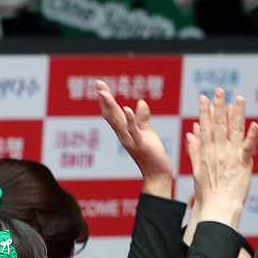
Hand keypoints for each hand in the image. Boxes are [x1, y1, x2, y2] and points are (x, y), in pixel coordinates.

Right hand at [97, 80, 173, 198]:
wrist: (158, 173)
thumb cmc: (152, 154)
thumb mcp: (146, 133)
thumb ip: (142, 118)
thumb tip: (141, 102)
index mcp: (124, 131)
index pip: (112, 113)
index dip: (106, 99)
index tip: (100, 85)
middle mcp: (124, 136)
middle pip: (111, 115)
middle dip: (105, 99)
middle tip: (99, 83)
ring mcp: (130, 141)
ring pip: (118, 122)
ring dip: (111, 107)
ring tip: (104, 93)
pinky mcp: (141, 145)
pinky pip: (134, 131)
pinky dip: (130, 120)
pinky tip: (127, 109)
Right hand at [185, 88, 257, 230]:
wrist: (218, 208)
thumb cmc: (208, 193)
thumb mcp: (196, 170)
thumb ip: (194, 150)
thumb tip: (191, 132)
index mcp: (206, 152)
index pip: (205, 127)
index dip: (204, 111)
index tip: (204, 97)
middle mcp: (218, 151)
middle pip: (218, 125)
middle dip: (219, 106)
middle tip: (220, 91)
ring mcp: (231, 157)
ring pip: (234, 131)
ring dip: (237, 114)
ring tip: (239, 99)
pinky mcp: (243, 164)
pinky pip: (248, 147)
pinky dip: (252, 136)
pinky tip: (255, 124)